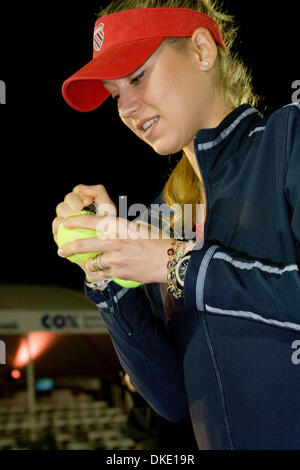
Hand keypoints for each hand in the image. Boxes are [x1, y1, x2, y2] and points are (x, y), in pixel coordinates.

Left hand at [56, 213, 172, 284]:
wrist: (170, 260)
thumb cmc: (157, 241)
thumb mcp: (139, 228)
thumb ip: (122, 229)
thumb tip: (110, 229)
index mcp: (120, 226)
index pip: (92, 221)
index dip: (75, 222)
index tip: (67, 223)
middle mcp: (115, 242)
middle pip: (84, 245)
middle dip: (69, 249)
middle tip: (62, 251)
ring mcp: (116, 259)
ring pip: (93, 263)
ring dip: (89, 264)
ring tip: (88, 264)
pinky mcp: (119, 273)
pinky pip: (103, 274)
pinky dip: (102, 273)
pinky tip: (103, 272)